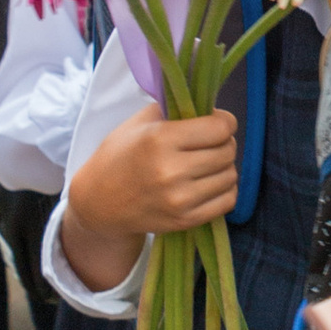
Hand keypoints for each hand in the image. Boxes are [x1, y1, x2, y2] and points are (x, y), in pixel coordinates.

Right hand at [60, 101, 238, 290]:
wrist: (100, 202)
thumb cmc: (120, 156)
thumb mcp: (140, 122)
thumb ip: (176, 109)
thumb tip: (213, 109)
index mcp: (160, 139)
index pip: (220, 128)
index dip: (223, 122)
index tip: (215, 123)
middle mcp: (171, 171)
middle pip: (227, 151)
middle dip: (223, 143)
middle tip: (208, 144)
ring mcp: (180, 199)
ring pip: (231, 175)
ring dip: (223, 167)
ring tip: (205, 164)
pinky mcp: (185, 220)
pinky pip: (228, 200)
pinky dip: (224, 189)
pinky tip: (207, 183)